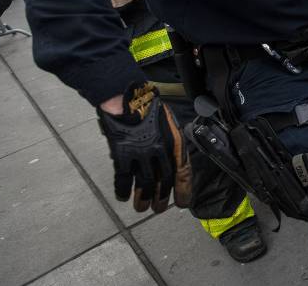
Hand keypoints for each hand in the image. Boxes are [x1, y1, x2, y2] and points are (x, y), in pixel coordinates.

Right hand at [97, 82, 191, 212]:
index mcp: (174, 143)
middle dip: (162, 198)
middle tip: (158, 209)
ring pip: (145, 184)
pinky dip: (123, 190)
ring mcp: (141, 154)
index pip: (183, 171)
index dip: (184, 190)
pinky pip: (124, 178)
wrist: (129, 98)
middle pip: (163, 181)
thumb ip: (172, 143)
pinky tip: (124, 197)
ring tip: (142, 208)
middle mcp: (160, 151)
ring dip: (143, 198)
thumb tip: (173, 160)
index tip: (182, 203)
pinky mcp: (123, 154)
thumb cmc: (150, 109)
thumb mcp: (170, 125)